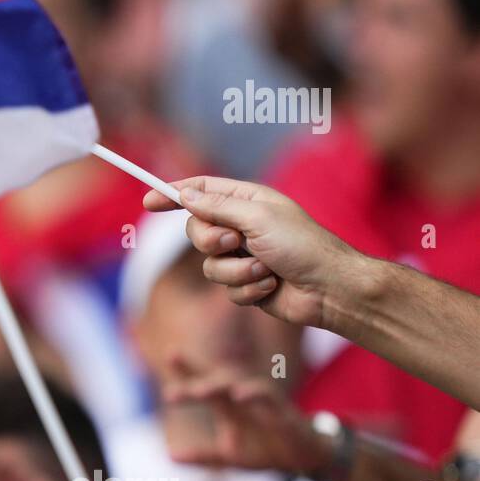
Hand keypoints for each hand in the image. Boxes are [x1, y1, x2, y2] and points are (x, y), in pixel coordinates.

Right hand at [144, 176, 362, 328]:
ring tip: (265, 269)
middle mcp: (242, 226)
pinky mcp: (247, 283)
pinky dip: (247, 288)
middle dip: (212, 241)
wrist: (330, 289)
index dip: (172, 194)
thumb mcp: (257, 217)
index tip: (148, 201)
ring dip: (236, 270)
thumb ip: (217, 206)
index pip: (200, 191)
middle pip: (197, 231)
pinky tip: (271, 285)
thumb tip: (185, 193)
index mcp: (246, 201)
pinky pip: (226, 288)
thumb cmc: (303, 246)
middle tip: (234, 243)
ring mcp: (244, 256)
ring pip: (209, 264)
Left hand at [161, 358, 331, 475]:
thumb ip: (203, 455)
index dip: (187, 369)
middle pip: (216, 379)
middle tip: (170, 394)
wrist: (304, 460)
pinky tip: (239, 395)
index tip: (169, 355)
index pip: (205, 382)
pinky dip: (254, 393)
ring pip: (239, 382)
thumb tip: (170, 455)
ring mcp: (262, 401)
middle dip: (195, 380)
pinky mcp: (282, 411)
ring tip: (198, 390)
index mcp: (228, 405)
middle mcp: (242, 397)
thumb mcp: (230, 458)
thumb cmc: (266, 451)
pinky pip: (268, 396)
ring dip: (218, 384)